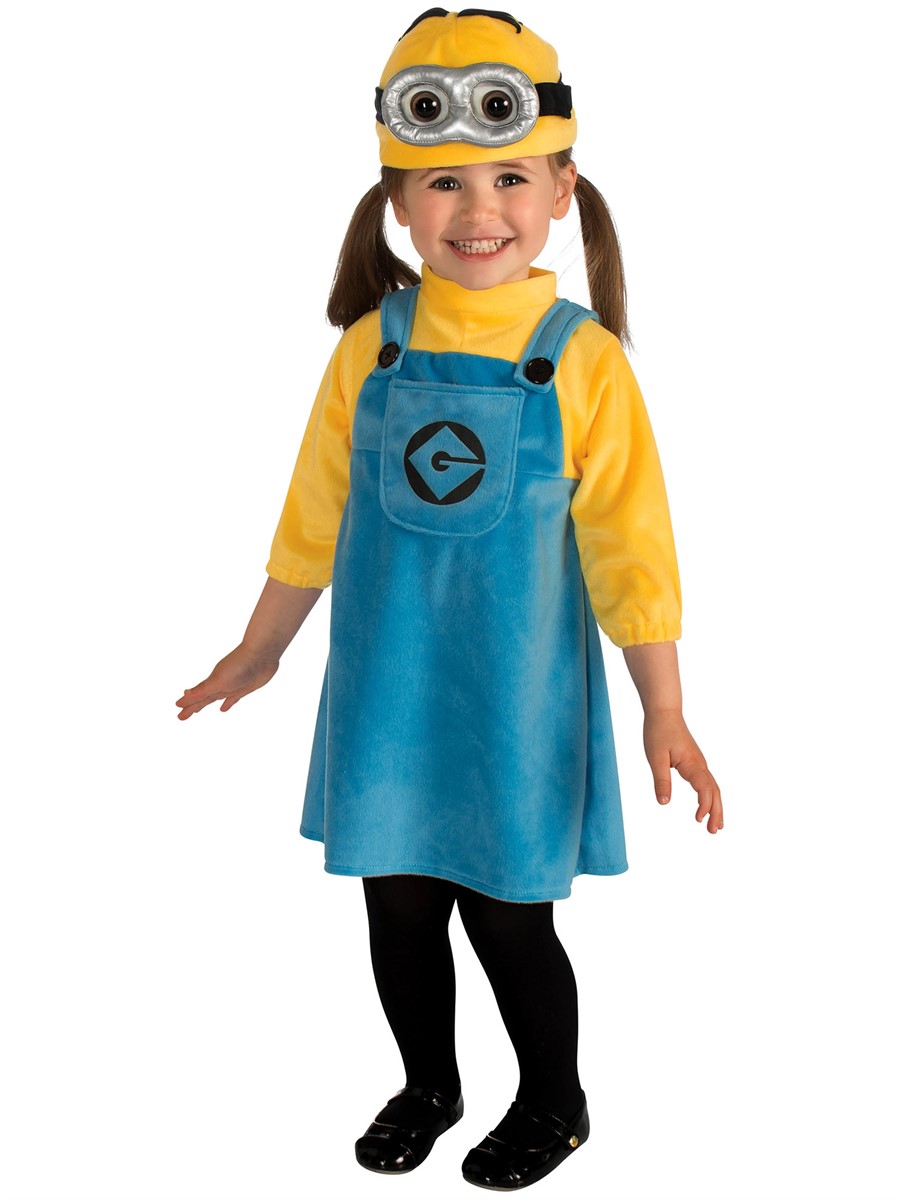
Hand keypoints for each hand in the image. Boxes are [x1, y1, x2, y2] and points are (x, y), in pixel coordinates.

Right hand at [175, 644, 279, 720]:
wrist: (261, 653)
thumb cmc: (239, 664)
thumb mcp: (218, 680)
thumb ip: (202, 689)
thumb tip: (185, 694)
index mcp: (212, 683)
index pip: (196, 697)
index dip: (187, 703)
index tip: (177, 707)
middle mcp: (220, 684)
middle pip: (203, 699)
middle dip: (193, 707)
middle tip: (181, 716)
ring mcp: (232, 686)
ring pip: (215, 698)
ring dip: (207, 703)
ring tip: (199, 710)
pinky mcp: (244, 687)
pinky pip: (233, 698)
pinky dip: (228, 703)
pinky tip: (224, 708)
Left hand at [642, 709, 722, 833]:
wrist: (664, 712)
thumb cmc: (658, 732)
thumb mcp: (655, 757)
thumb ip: (661, 779)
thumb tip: (664, 802)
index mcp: (692, 763)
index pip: (704, 788)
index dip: (704, 805)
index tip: (698, 820)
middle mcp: (700, 765)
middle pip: (714, 791)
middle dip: (716, 812)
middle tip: (714, 832)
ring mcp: (699, 764)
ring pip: (713, 788)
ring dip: (716, 807)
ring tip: (716, 826)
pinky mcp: (695, 763)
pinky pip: (707, 783)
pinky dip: (711, 797)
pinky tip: (706, 807)